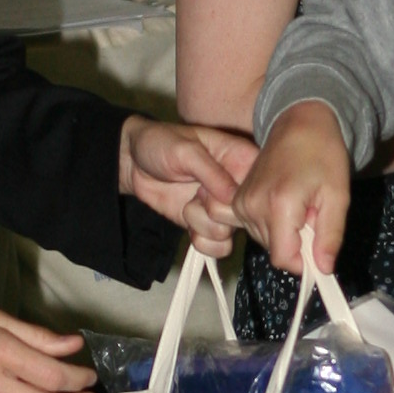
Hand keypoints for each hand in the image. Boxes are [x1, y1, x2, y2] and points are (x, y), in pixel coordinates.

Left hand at [120, 113, 248, 256]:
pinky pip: (219, 248)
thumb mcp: (185, 150)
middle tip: (198, 193)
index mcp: (243, 159)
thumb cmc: (160, 144)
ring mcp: (225, 209)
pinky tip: (187, 222)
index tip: (212, 189)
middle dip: (215, 211)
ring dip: (202, 223)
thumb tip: (232, 196)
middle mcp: (239, 187)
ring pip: (229, 234)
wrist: (134, 163)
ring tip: (189, 202)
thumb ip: (211, 171)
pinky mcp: (210, 226)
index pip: (260, 188)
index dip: (237, 197)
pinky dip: (200, 241)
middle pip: (245, 217)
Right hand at [232, 102, 352, 276]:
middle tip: (312, 213)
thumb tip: (323, 269)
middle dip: (298, 242)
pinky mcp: (237, 200)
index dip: (304, 261)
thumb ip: (330, 236)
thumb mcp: (338, 197)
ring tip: (300, 205)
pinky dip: (274, 224)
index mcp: (279, 204)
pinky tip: (286, 203)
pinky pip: (256, 229)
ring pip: (266, 242)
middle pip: (276, 251)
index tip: (319, 245)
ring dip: (287, 233)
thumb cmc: (324, 155)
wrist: (300, 124)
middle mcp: (252, 205)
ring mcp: (241, 203)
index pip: (283, 258)